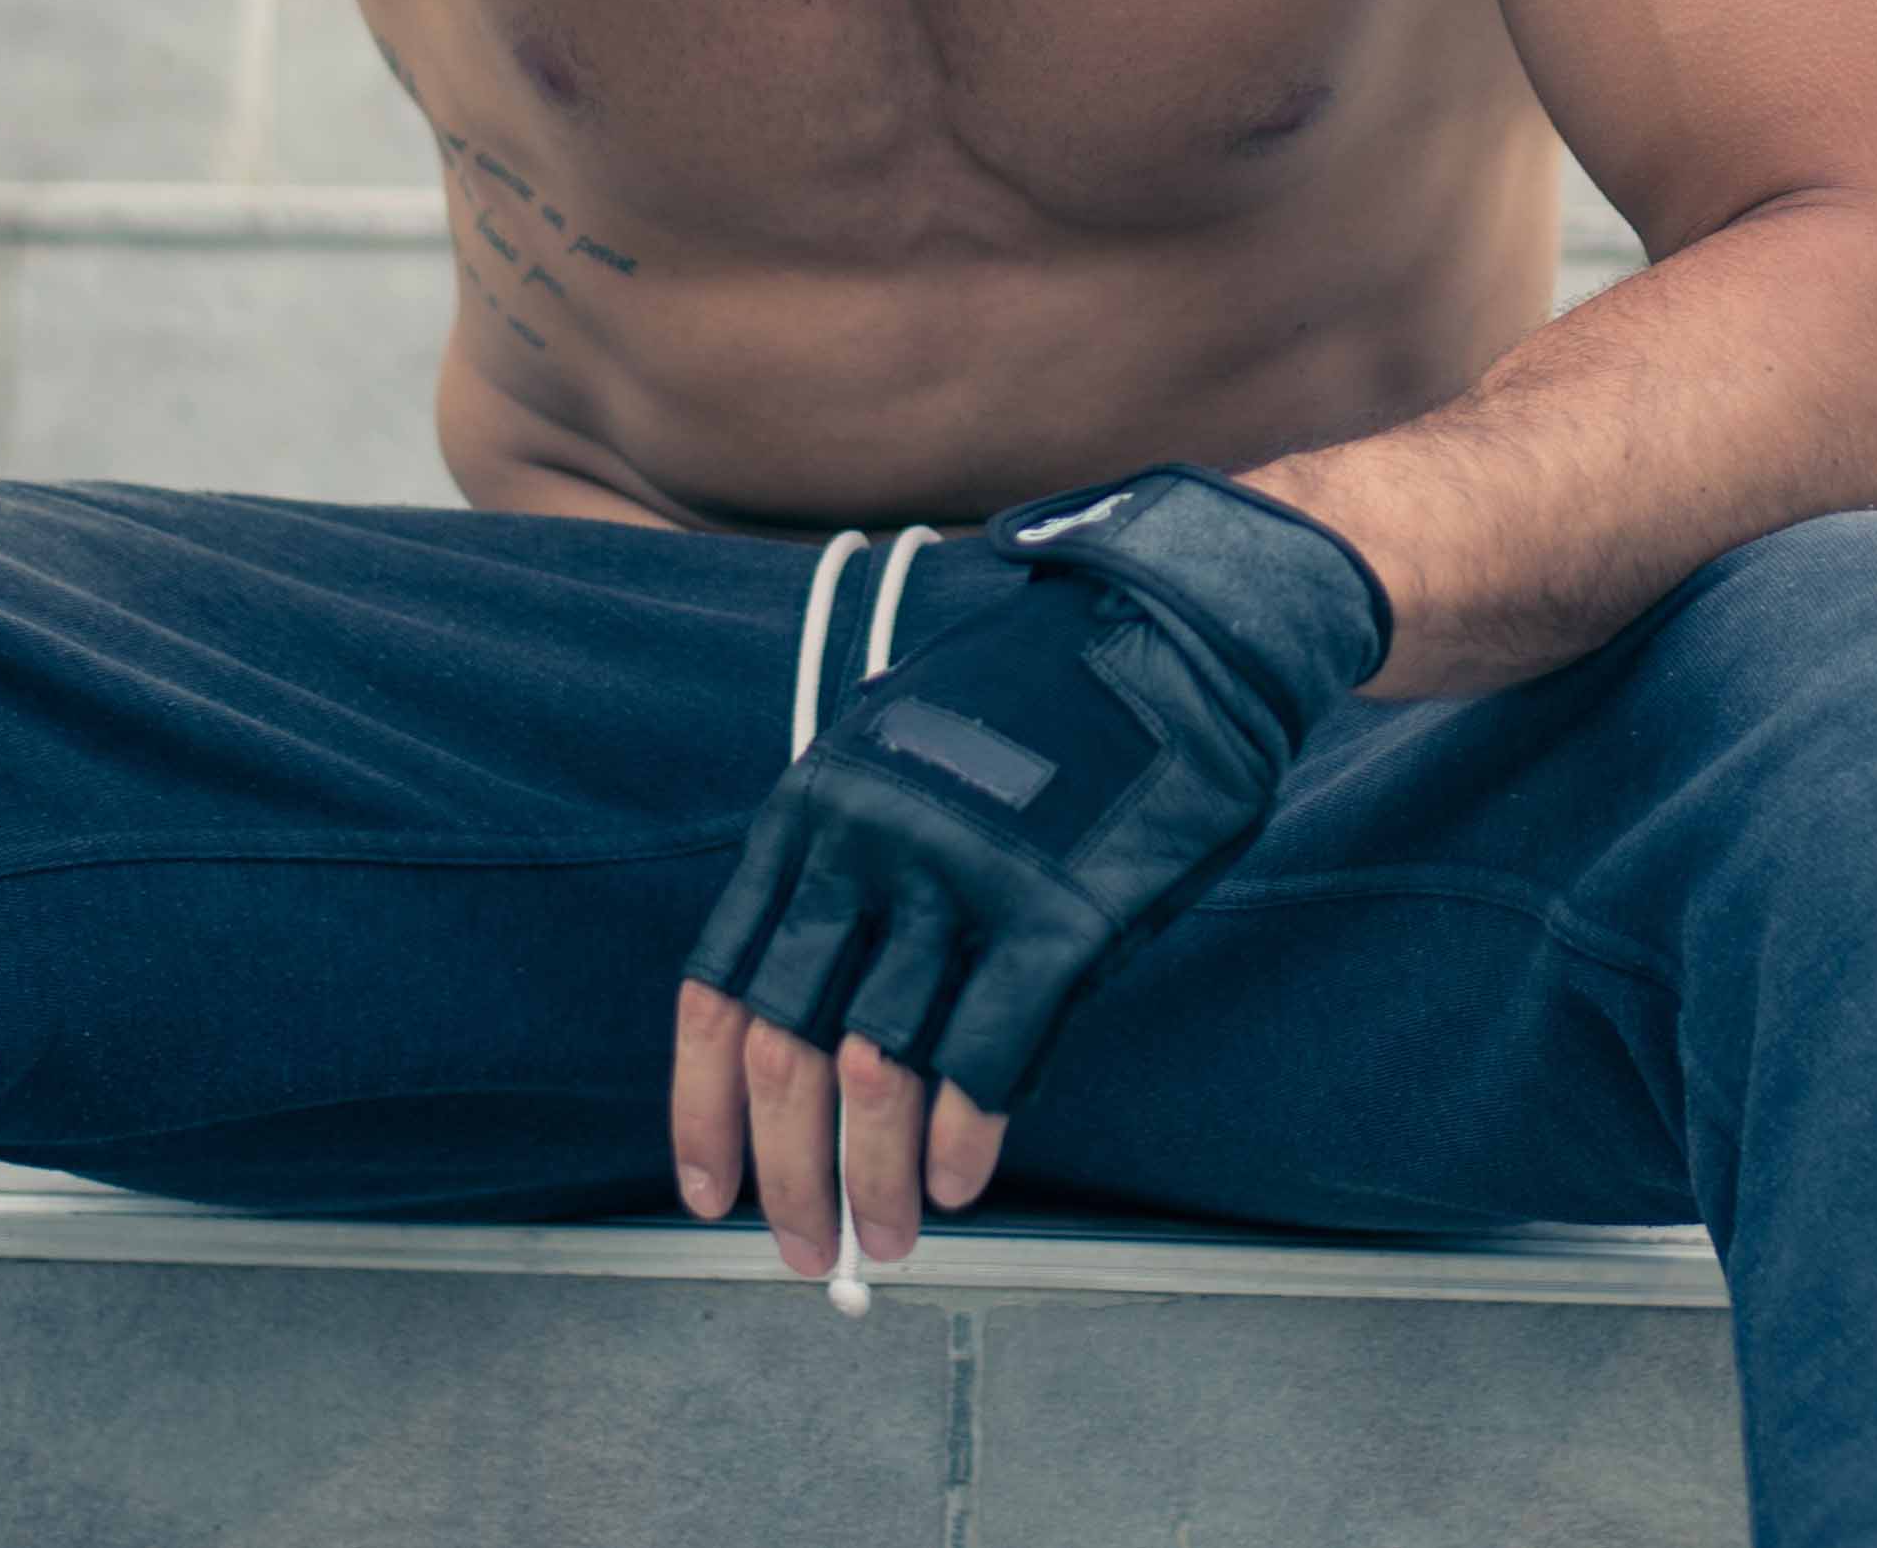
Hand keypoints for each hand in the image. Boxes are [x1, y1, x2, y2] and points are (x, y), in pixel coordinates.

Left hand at [666, 468, 1392, 1285]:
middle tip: (811, 1248)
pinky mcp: (1059, 910)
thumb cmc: (1043, 705)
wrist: (1173, 628)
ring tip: (892, 1237)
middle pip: (786, 1051)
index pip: (718, 990)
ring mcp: (960, 875)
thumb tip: (830, 1032)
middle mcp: (866, 843)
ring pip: (880, 1071)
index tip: (709, 1189)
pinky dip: (966, 1136)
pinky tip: (964, 1181)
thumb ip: (852, 871)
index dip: (703, 1110)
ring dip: (878, 1179)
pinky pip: (990, 1054)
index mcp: (809, 808)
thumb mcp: (902, 753)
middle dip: (788, 1174)